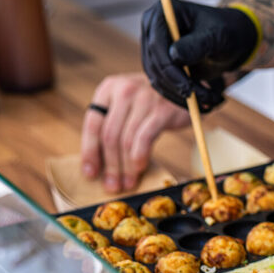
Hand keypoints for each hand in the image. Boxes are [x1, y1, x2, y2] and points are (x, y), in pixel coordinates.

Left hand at [81, 73, 189, 191]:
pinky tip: (140, 168)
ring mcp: (143, 100)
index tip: (90, 173)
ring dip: (125, 167)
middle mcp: (123, 91)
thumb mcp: (127, 104)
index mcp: (108, 89)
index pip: (92, 123)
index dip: (89, 151)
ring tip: (127, 183)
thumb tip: (101, 162)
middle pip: (109, 135)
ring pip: (126, 140)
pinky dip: (140, 156)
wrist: (184, 87)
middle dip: (109, 166)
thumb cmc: (152, 101)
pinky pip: (145, 138)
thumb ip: (113, 124)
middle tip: (111, 186)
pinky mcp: (161, 111)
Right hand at [140, 0, 257, 110]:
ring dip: (182, 97)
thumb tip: (174, 56)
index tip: (188, 89)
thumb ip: (197, 45)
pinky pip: (165, 87)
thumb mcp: (217, 36)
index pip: (156, 45)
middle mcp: (152, 30)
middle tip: (204, 100)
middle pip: (155, 65)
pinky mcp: (161, 65)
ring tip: (211, 100)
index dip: (170, 69)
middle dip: (179, 87)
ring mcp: (154, 49)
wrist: (232, 41)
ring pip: (158, 80)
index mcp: (162, 13)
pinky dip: (182, 99)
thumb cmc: (226, 32)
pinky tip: (204, 103)